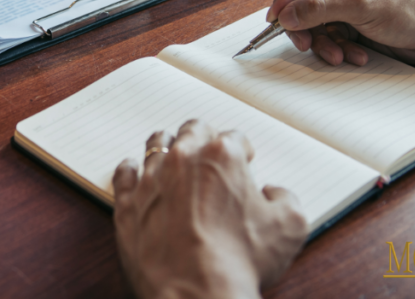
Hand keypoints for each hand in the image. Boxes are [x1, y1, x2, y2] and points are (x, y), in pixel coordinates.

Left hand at [113, 121, 306, 298]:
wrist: (195, 292)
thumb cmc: (240, 260)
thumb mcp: (290, 227)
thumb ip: (285, 198)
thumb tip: (273, 193)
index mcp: (222, 155)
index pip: (235, 137)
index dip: (243, 150)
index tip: (245, 161)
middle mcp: (183, 159)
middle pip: (193, 131)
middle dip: (204, 137)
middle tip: (210, 152)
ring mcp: (151, 179)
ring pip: (157, 145)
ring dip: (168, 147)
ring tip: (173, 154)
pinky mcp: (128, 202)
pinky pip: (124, 173)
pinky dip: (130, 170)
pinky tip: (134, 170)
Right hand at [267, 0, 414, 65]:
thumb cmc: (410, 10)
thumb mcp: (361, 6)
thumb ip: (320, 8)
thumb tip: (285, 15)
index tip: (278, 18)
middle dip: (304, 26)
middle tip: (304, 44)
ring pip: (312, 21)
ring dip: (323, 42)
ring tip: (339, 55)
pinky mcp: (349, 20)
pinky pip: (327, 35)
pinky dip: (337, 48)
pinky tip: (355, 55)